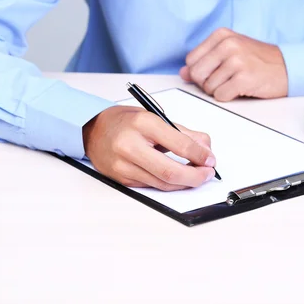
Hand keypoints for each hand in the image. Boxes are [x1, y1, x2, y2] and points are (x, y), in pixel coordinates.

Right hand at [82, 106, 216, 190]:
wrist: (92, 130)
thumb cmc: (126, 122)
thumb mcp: (156, 117)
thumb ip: (183, 133)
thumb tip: (206, 149)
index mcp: (143, 124)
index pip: (179, 144)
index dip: (200, 155)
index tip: (211, 159)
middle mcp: (130, 146)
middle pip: (170, 171)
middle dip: (195, 177)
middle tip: (208, 174)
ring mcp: (123, 165)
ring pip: (162, 183)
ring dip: (185, 183)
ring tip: (197, 176)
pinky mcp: (122, 179)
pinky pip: (152, 186)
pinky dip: (170, 184)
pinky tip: (180, 178)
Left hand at [179, 28, 287, 101]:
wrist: (287, 67)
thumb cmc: (258, 60)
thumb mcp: (231, 52)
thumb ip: (205, 60)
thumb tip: (183, 73)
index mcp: (222, 35)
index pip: (191, 60)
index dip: (199, 72)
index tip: (215, 72)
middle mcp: (228, 45)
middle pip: (197, 74)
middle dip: (207, 83)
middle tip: (225, 80)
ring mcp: (237, 61)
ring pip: (208, 87)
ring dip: (220, 91)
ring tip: (236, 82)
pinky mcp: (244, 78)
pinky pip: (221, 96)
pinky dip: (228, 97)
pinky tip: (241, 88)